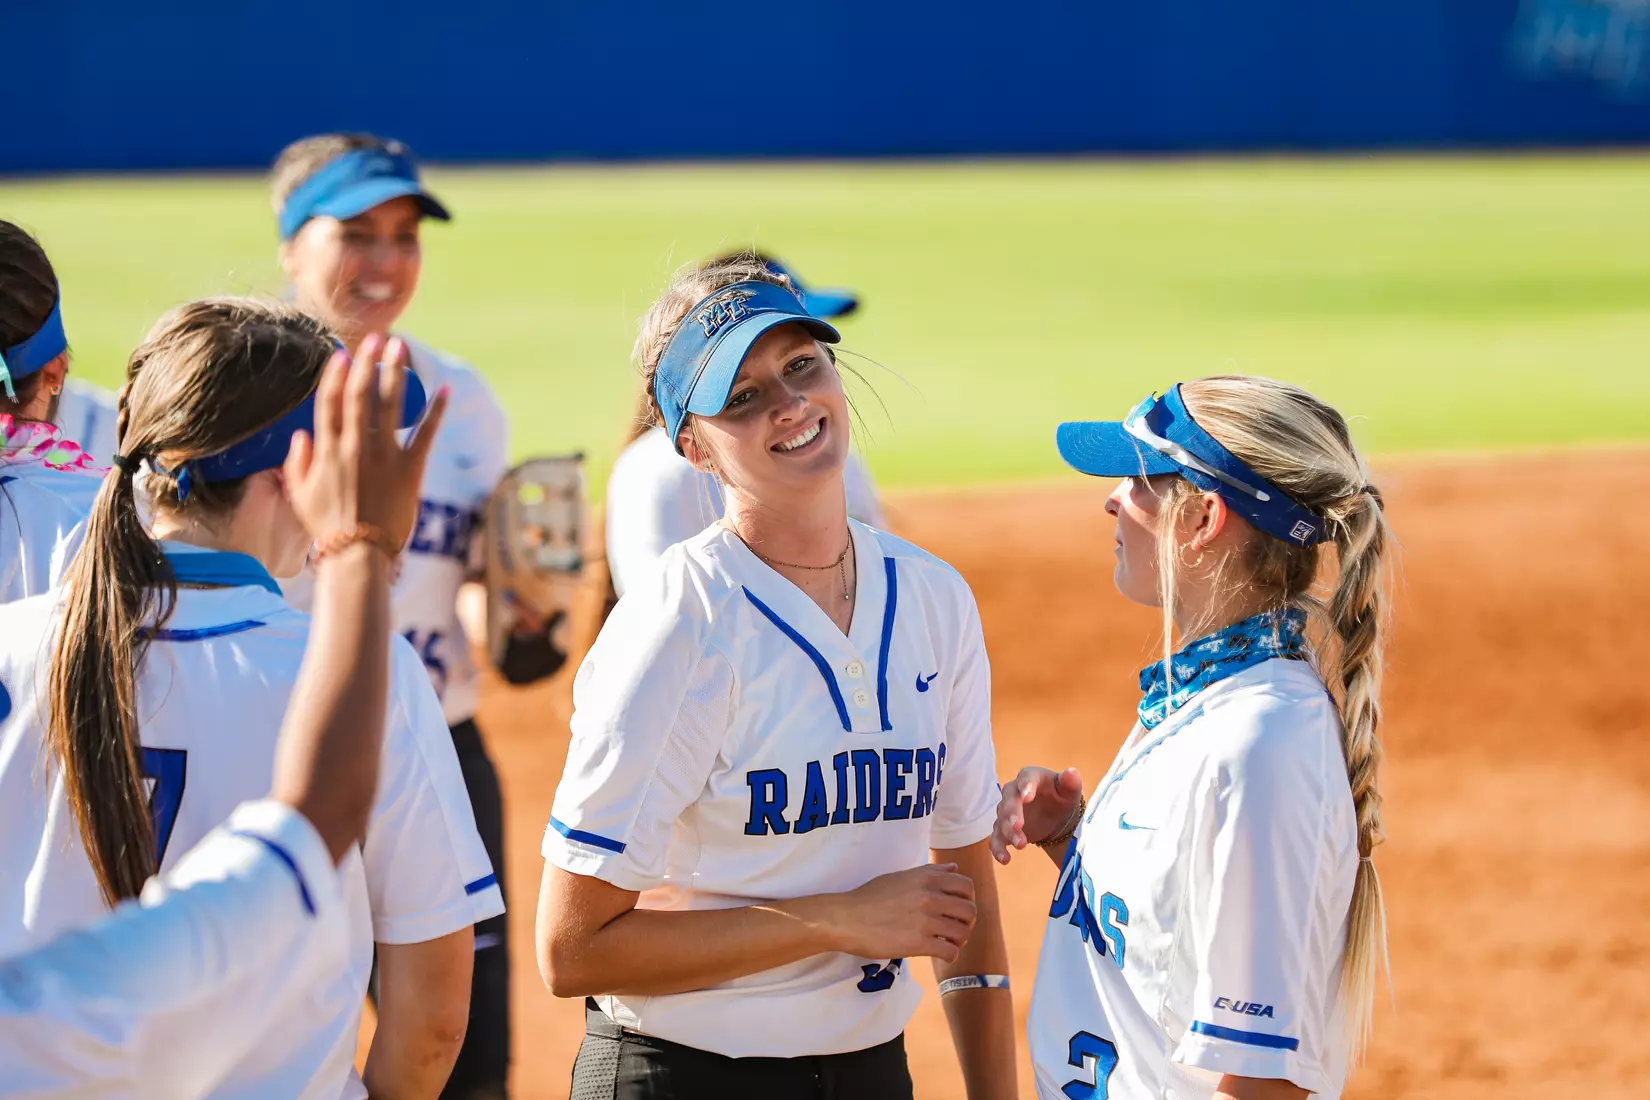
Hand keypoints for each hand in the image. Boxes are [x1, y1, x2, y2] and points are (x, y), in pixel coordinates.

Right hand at [284, 333, 446, 549]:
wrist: (359, 555)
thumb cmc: (327, 527)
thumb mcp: (299, 495)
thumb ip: (296, 463)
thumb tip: (300, 434)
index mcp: (327, 450)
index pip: (330, 403)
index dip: (336, 376)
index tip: (342, 354)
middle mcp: (355, 447)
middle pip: (362, 394)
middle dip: (368, 362)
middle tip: (376, 337)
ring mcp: (383, 456)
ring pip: (390, 405)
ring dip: (396, 373)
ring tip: (400, 348)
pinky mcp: (410, 470)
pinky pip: (424, 434)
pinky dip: (435, 412)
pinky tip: (443, 390)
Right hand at [821, 864, 976, 963]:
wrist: (846, 918)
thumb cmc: (870, 897)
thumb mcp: (900, 876)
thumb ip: (930, 872)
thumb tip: (955, 868)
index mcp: (926, 878)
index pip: (966, 886)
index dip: (967, 900)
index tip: (957, 909)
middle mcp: (929, 896)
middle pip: (969, 911)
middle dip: (966, 923)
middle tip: (955, 929)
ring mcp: (925, 920)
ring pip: (962, 932)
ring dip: (959, 940)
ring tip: (947, 942)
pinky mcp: (918, 943)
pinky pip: (950, 951)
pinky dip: (949, 955)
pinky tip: (940, 953)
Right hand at [990, 766, 1083, 863]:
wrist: (1056, 817)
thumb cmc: (1062, 798)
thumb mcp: (1070, 790)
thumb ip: (1070, 782)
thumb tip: (1071, 772)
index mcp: (1030, 777)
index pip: (1026, 778)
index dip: (1025, 787)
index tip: (1027, 796)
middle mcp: (1014, 793)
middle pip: (1009, 801)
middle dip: (1012, 813)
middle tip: (1018, 825)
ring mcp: (1007, 812)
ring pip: (1001, 820)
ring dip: (1008, 832)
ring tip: (1021, 845)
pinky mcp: (1004, 830)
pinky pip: (996, 838)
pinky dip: (998, 848)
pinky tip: (1005, 859)